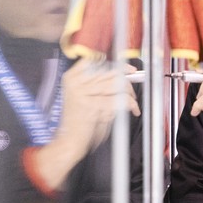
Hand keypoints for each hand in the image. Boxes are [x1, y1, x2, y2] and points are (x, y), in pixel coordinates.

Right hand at [33, 59, 140, 190]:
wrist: (69, 140)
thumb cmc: (77, 121)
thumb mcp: (82, 97)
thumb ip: (98, 85)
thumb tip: (122, 75)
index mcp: (71, 78)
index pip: (96, 62)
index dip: (115, 65)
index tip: (127, 69)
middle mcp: (76, 83)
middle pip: (108, 72)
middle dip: (126, 81)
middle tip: (132, 90)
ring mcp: (83, 94)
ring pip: (115, 85)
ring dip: (129, 94)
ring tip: (132, 102)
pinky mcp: (92, 107)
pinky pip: (118, 100)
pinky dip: (130, 104)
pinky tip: (133, 109)